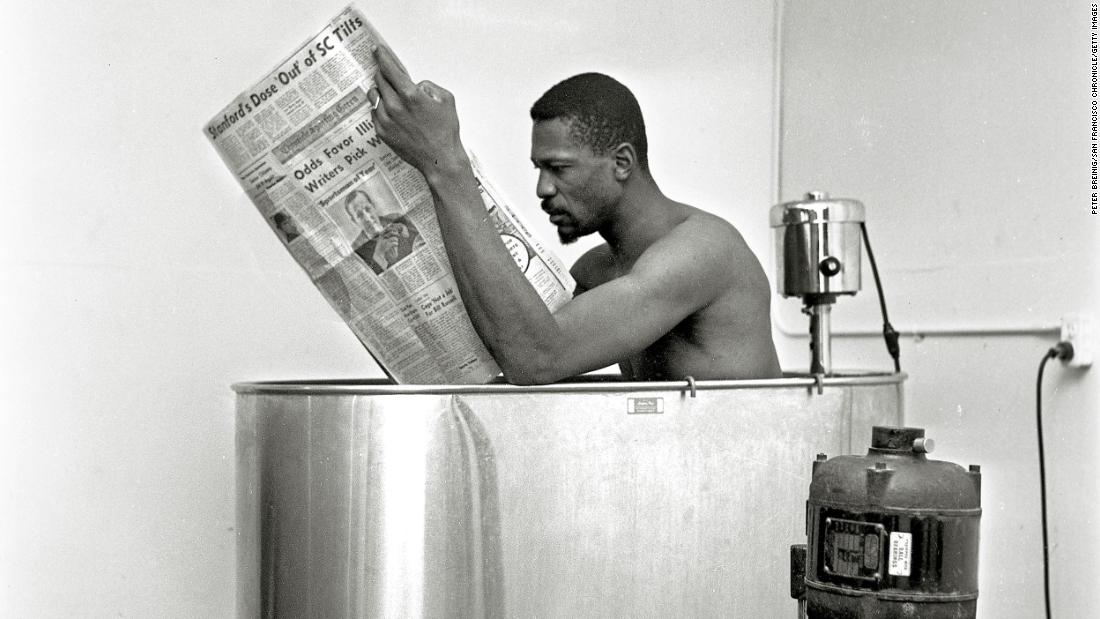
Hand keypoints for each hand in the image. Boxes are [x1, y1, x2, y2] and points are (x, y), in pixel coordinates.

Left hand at [369, 45, 467, 176]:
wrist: (439, 159)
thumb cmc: (445, 131)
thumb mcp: (446, 99)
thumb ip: (428, 85)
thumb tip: (415, 84)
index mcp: (410, 95)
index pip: (389, 68)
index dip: (382, 56)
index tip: (376, 50)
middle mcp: (394, 106)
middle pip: (379, 79)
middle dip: (383, 73)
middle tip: (389, 74)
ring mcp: (386, 120)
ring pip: (373, 95)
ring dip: (380, 90)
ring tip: (391, 94)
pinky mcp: (382, 131)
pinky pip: (374, 111)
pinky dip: (380, 107)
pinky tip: (392, 112)